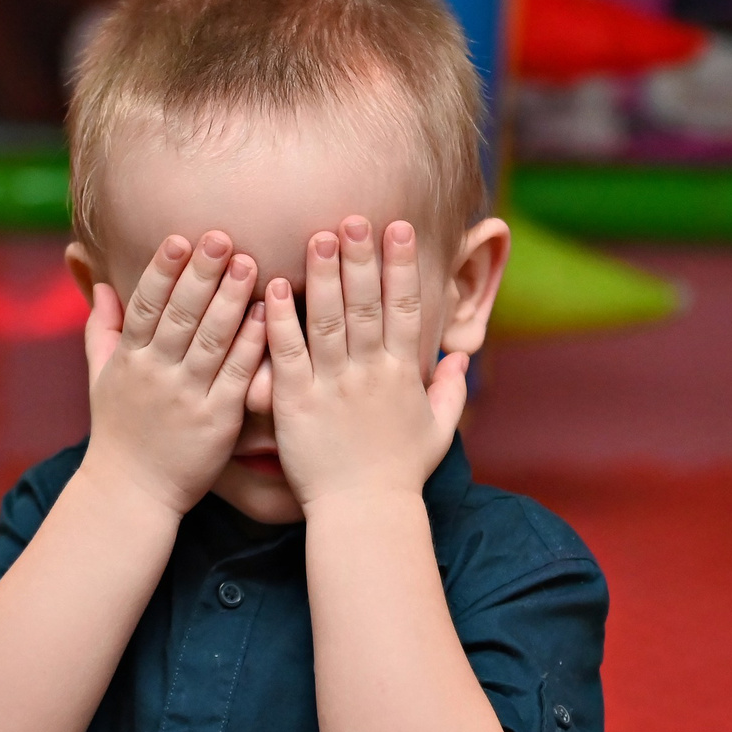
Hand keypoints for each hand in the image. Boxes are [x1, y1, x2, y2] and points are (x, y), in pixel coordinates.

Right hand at [79, 231, 268, 516]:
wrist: (130, 495)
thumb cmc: (118, 433)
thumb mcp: (99, 379)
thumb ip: (101, 329)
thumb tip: (100, 283)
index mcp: (129, 360)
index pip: (145, 305)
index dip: (161, 270)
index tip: (180, 238)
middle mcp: (156, 375)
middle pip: (179, 316)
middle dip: (201, 275)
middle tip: (223, 236)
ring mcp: (187, 398)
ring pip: (210, 341)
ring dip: (231, 300)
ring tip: (250, 263)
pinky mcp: (216, 421)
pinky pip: (236, 377)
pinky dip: (251, 345)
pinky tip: (268, 316)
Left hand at [264, 218, 467, 514]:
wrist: (364, 515)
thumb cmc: (400, 476)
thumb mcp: (438, 433)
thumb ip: (451, 392)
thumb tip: (462, 358)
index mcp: (403, 375)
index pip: (406, 309)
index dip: (402, 266)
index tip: (398, 228)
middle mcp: (370, 374)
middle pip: (366, 305)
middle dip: (361, 258)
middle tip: (353, 217)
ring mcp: (332, 387)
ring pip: (327, 321)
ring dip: (322, 276)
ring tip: (317, 236)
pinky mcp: (297, 404)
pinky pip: (287, 354)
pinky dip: (279, 320)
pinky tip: (270, 287)